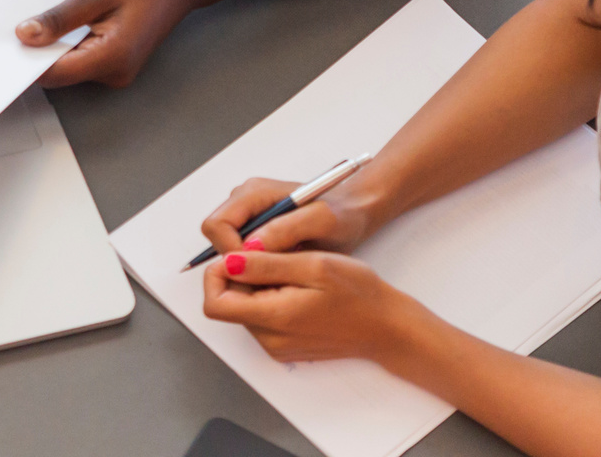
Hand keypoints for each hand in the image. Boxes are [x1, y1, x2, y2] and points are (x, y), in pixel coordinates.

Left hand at [15, 0, 207, 87]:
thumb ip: (59, 18)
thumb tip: (26, 36)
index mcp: (111, 57)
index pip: (54, 73)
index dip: (26, 61)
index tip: (6, 45)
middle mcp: (115, 73)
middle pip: (60, 73)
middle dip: (38, 50)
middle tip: (24, 21)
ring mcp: (117, 70)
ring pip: (69, 66)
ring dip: (54, 45)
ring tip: (51, 15)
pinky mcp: (115, 62)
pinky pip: (81, 58)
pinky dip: (68, 43)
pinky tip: (67, 20)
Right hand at [199, 174, 379, 256]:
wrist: (354, 213)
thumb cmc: (342, 213)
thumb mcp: (321, 220)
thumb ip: (287, 229)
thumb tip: (252, 246)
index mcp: (253, 193)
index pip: (217, 225)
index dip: (230, 252)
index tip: (255, 270)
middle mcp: (245, 203)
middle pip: (218, 239)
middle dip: (236, 262)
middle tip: (268, 276)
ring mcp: (250, 218)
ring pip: (228, 250)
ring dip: (247, 267)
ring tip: (278, 274)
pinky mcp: (257, 232)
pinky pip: (243, 255)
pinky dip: (255, 268)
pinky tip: (280, 272)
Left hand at [201, 246, 434, 366]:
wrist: (386, 327)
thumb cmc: (358, 293)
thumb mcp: (312, 265)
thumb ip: (266, 264)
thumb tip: (227, 262)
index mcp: (273, 318)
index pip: (214, 303)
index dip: (216, 274)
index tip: (238, 253)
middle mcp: (269, 339)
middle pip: (228, 303)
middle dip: (240, 276)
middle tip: (273, 257)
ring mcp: (276, 346)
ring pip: (244, 308)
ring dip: (256, 286)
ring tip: (291, 270)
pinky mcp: (285, 346)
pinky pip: (262, 318)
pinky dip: (269, 298)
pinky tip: (296, 286)